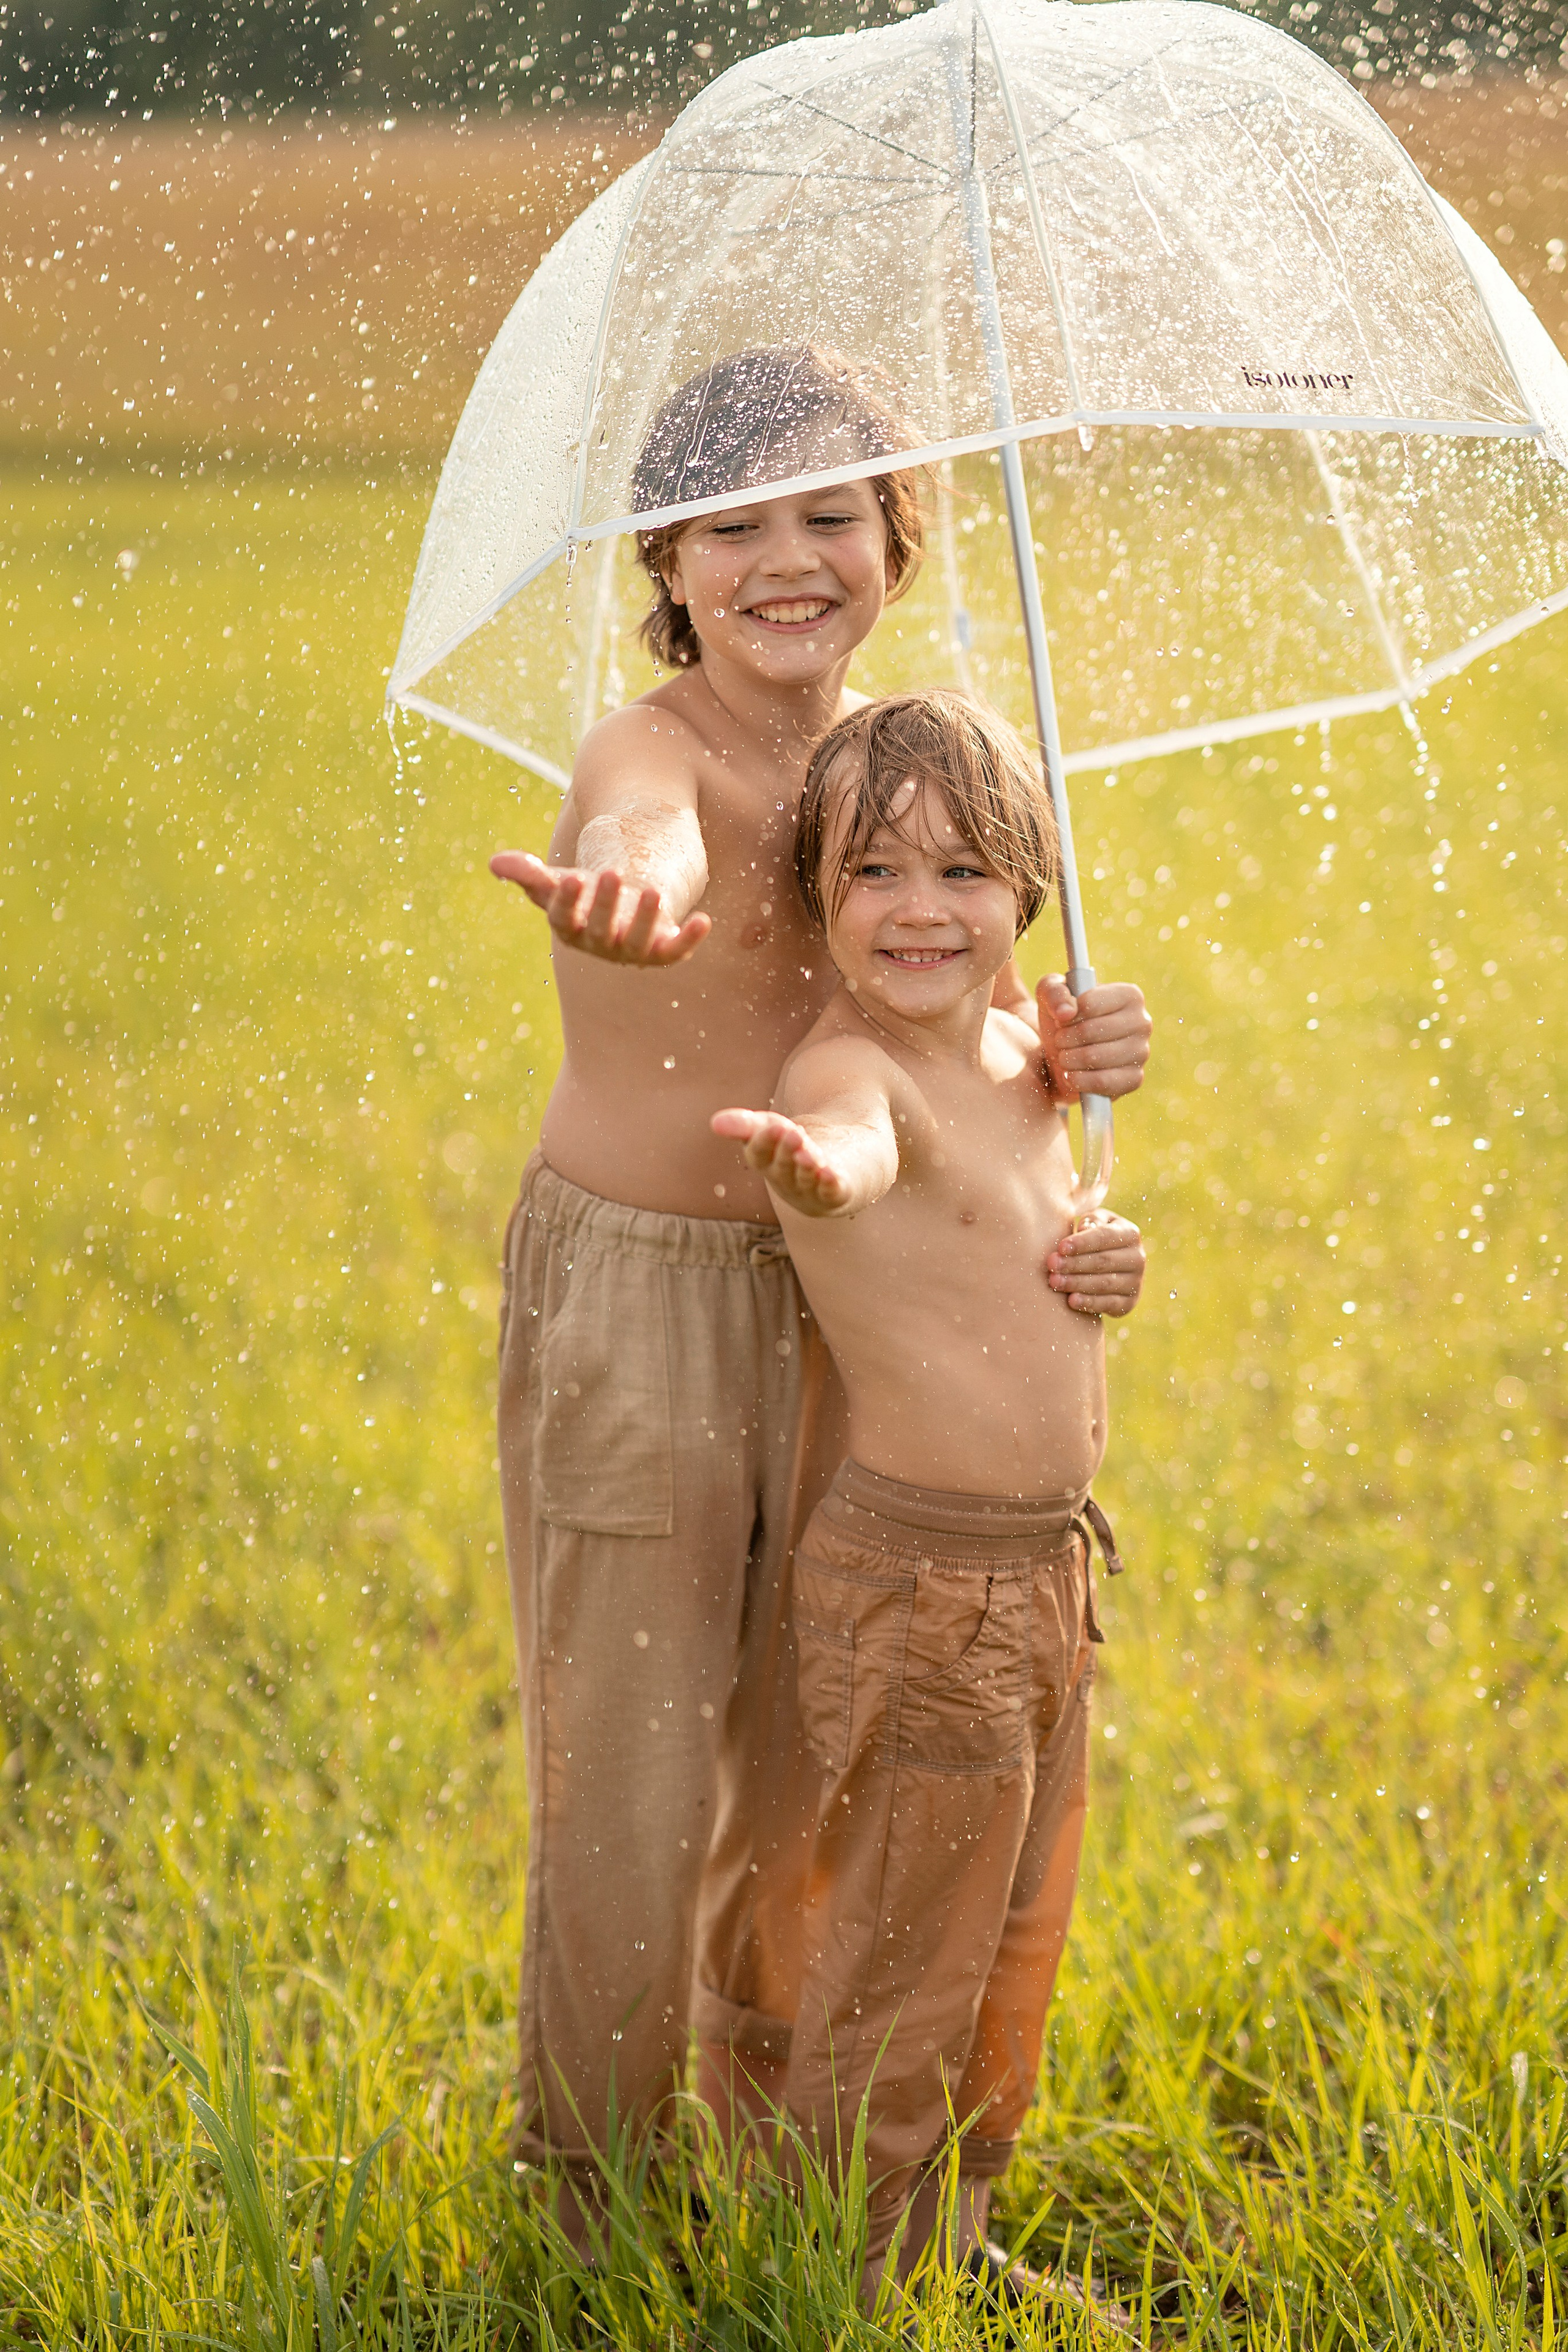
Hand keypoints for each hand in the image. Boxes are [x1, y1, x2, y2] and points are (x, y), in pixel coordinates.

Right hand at [490, 850, 710, 965]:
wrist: (627, 902)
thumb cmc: (588, 892)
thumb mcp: (560, 879)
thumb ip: (529, 874)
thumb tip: (495, 862)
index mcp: (572, 930)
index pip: (564, 920)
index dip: (567, 901)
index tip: (570, 877)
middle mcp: (601, 945)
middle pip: (600, 930)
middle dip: (606, 904)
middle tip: (612, 872)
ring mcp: (633, 951)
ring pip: (638, 942)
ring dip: (645, 919)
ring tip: (650, 889)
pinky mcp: (663, 951)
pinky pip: (676, 951)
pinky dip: (690, 939)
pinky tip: (704, 921)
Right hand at [711, 1108, 851, 1215]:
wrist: (825, 1172)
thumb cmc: (788, 1147)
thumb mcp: (767, 1128)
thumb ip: (743, 1125)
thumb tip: (714, 1122)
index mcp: (765, 1163)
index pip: (759, 1154)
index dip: (765, 1140)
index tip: (773, 1125)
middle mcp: (785, 1179)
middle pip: (783, 1166)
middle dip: (787, 1150)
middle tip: (792, 1132)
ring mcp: (809, 1189)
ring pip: (805, 1179)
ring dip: (806, 1167)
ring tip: (808, 1153)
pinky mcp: (834, 1193)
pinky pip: (831, 1192)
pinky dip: (829, 1183)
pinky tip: (830, 1173)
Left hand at [1037, 977, 1150, 1102]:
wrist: (1065, 1054)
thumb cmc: (1062, 1018)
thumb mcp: (1050, 994)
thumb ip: (1054, 992)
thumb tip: (1066, 1012)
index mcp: (1129, 995)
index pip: (1092, 1003)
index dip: (1067, 1015)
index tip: (1061, 1020)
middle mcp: (1142, 1022)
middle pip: (1092, 1031)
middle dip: (1065, 1038)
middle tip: (1059, 1041)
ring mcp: (1142, 1052)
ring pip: (1095, 1057)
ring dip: (1068, 1059)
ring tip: (1064, 1056)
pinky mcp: (1134, 1079)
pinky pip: (1102, 1082)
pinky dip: (1078, 1080)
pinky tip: (1070, 1075)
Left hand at [1047, 1211, 1145, 1317]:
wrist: (1110, 1265)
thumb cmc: (1095, 1237)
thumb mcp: (1095, 1221)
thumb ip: (1090, 1221)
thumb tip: (1085, 1228)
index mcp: (1130, 1233)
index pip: (1105, 1237)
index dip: (1082, 1242)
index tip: (1061, 1247)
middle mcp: (1137, 1258)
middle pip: (1103, 1261)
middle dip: (1075, 1263)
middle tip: (1052, 1265)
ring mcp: (1136, 1282)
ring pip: (1105, 1283)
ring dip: (1077, 1283)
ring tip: (1055, 1282)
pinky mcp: (1129, 1302)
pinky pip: (1109, 1304)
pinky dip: (1090, 1303)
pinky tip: (1072, 1301)